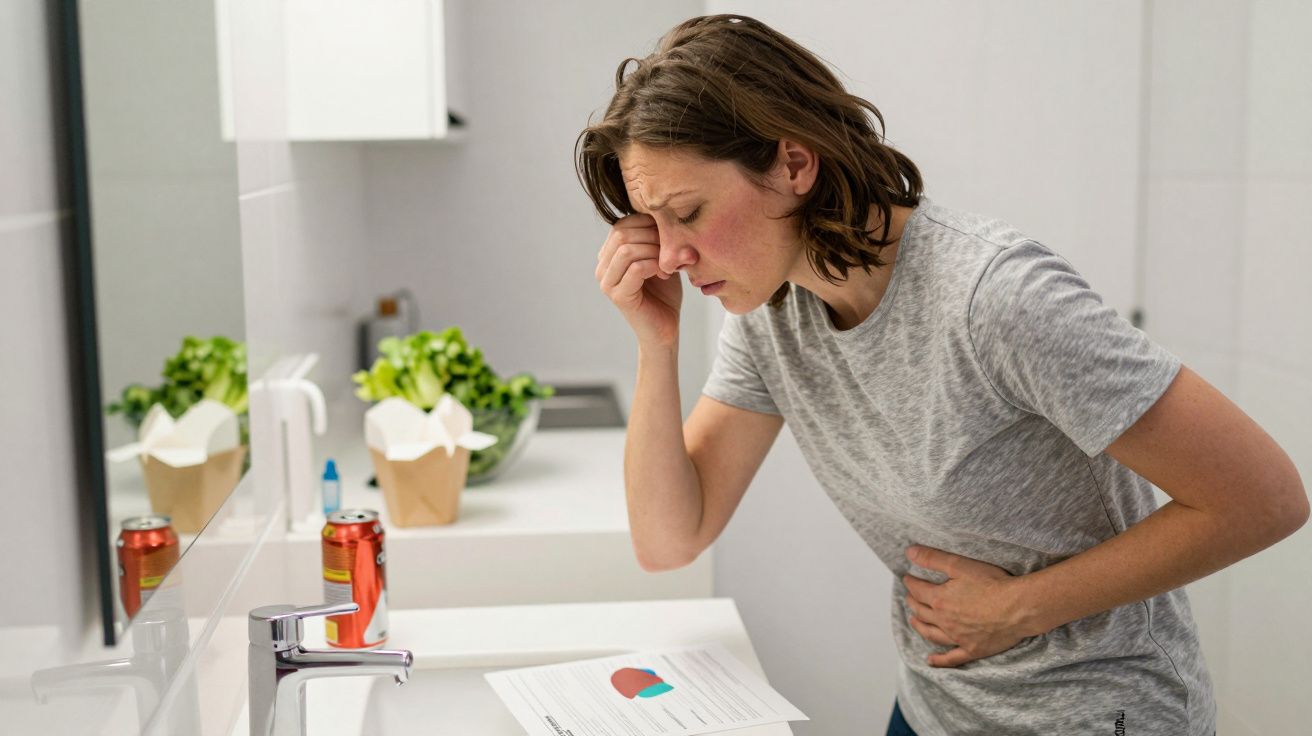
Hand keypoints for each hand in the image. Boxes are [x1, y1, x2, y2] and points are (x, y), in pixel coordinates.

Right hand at [595, 213, 681, 347]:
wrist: (666, 328)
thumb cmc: (665, 292)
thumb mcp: (661, 257)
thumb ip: (657, 237)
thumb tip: (665, 210)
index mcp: (609, 254)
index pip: (623, 223)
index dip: (649, 224)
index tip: (671, 237)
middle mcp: (602, 266)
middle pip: (622, 233)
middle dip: (653, 237)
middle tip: (673, 250)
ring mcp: (606, 282)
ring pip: (627, 249)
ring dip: (655, 251)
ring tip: (670, 264)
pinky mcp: (617, 295)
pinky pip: (635, 268)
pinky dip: (655, 266)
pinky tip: (666, 274)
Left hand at [901, 545, 1039, 667]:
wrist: (1019, 608)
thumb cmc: (992, 584)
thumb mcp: (960, 565)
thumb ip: (933, 558)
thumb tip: (909, 552)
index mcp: (939, 600)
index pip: (918, 590)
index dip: (911, 583)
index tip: (908, 579)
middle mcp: (944, 621)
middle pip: (921, 612)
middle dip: (913, 602)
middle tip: (910, 597)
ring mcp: (958, 637)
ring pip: (931, 634)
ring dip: (920, 627)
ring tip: (913, 621)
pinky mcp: (972, 650)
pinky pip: (952, 658)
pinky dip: (940, 660)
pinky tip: (930, 661)